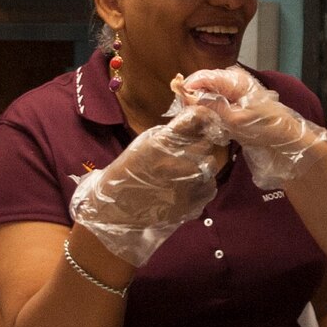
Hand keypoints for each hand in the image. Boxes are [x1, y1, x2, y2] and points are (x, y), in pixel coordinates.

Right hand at [69, 106, 226, 266]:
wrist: (115, 210)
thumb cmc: (126, 173)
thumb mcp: (143, 145)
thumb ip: (169, 135)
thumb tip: (195, 125)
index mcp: (162, 143)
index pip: (195, 118)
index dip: (204, 116)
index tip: (204, 120)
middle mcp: (178, 161)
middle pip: (206, 144)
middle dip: (201, 146)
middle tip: (190, 152)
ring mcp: (187, 184)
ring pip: (211, 166)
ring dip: (203, 166)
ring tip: (187, 172)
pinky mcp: (191, 204)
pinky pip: (210, 188)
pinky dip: (203, 186)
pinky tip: (188, 187)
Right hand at [178, 66, 326, 187]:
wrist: (287, 139)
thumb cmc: (265, 127)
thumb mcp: (235, 119)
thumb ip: (212, 105)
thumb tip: (190, 96)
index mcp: (234, 79)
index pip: (203, 76)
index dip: (188, 87)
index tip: (178, 102)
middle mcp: (234, 81)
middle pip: (205, 83)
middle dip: (193, 96)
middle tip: (185, 113)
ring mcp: (236, 92)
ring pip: (209, 93)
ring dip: (201, 104)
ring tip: (194, 117)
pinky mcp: (238, 104)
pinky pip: (217, 102)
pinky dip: (210, 110)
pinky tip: (207, 120)